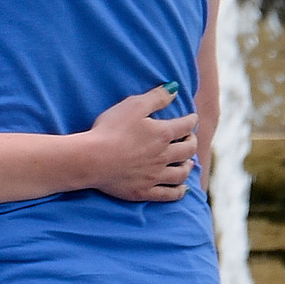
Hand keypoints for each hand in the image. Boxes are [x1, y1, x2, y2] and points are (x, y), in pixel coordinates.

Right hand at [81, 85, 197, 202]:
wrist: (92, 159)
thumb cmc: (110, 129)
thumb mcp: (132, 106)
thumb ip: (156, 97)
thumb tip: (175, 89)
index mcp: (163, 134)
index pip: (185, 126)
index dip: (191, 120)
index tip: (192, 118)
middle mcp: (164, 156)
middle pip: (188, 150)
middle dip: (192, 142)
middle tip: (190, 139)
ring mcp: (155, 176)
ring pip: (182, 173)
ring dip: (188, 166)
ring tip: (188, 163)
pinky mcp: (145, 191)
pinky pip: (169, 194)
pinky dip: (180, 191)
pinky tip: (183, 188)